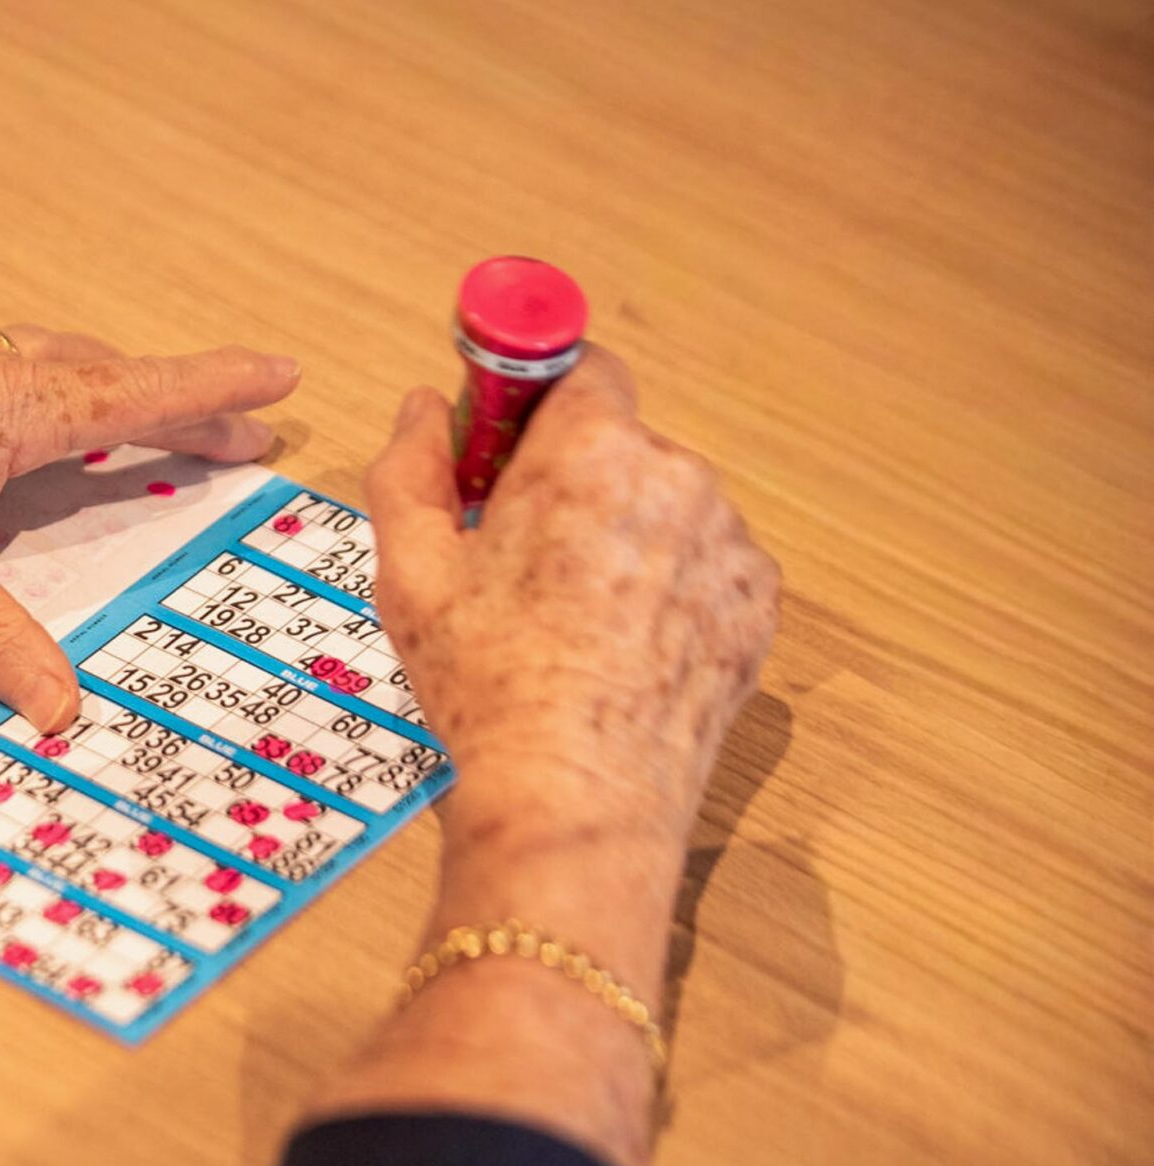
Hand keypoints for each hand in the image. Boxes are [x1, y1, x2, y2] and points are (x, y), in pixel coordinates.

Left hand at [0, 321, 298, 730]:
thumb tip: (60, 710)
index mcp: (14, 408)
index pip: (142, 395)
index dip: (218, 393)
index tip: (283, 377)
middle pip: (103, 377)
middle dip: (173, 404)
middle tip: (229, 430)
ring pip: (34, 360)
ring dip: (92, 382)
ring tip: (115, 406)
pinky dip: (8, 382)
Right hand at [365, 347, 779, 864]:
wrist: (574, 798)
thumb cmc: (487, 683)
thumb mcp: (411, 570)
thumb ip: (410, 468)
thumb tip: (425, 407)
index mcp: (592, 452)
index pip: (579, 367)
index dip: (533, 399)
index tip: (500, 443)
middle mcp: (678, 479)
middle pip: (618, 446)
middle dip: (571, 481)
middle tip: (517, 556)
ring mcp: (729, 545)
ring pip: (663, 508)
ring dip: (622, 536)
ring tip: (570, 618)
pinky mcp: (756, 607)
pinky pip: (703, 567)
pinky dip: (666, 590)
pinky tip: (617, 646)